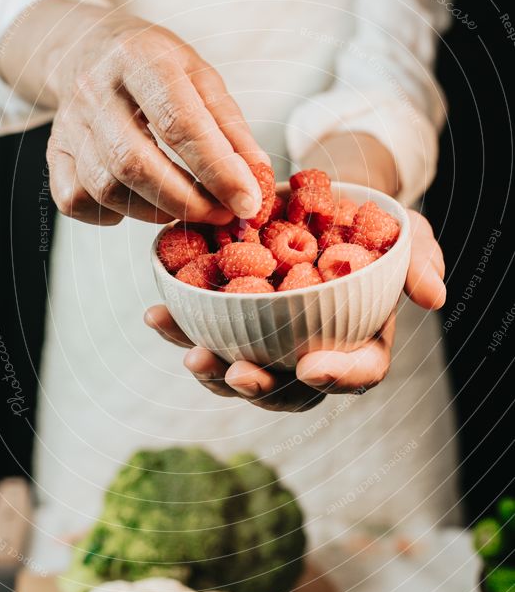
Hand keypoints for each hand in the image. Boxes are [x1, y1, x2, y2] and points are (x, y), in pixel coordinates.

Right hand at [44, 4, 266, 224]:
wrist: (87, 48)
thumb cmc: (154, 66)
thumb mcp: (200, 76)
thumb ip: (230, 126)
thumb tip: (258, 176)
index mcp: (140, 58)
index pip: (179, 122)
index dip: (217, 170)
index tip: (248, 202)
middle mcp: (95, 89)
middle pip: (135, 163)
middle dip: (187, 202)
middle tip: (222, 214)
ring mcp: (68, 124)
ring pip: (107, 188)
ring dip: (157, 211)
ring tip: (189, 206)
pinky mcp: (54, 153)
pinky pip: (77, 201)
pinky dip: (112, 214)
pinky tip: (138, 200)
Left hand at [145, 210, 445, 411]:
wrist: (322, 202)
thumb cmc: (368, 224)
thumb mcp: (404, 231)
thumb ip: (419, 260)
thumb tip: (432, 296)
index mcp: (361, 339)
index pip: (361, 371)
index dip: (339, 377)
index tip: (313, 366)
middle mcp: (313, 350)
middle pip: (291, 389)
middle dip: (263, 388)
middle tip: (239, 374)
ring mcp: (270, 341)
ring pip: (244, 374)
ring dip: (215, 374)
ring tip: (192, 354)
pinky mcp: (233, 320)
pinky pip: (207, 334)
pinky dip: (181, 329)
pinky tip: (158, 315)